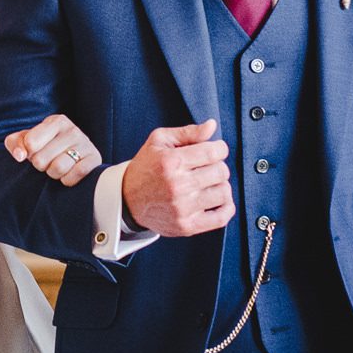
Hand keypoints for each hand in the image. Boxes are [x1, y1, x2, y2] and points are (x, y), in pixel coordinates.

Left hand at [4, 115, 102, 186]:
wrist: (76, 156)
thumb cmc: (46, 147)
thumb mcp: (27, 140)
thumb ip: (15, 143)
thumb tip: (20, 155)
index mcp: (56, 121)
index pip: (30, 142)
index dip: (28, 153)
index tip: (34, 151)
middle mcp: (73, 130)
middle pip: (41, 159)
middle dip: (40, 165)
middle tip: (47, 161)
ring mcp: (85, 144)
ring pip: (57, 169)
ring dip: (53, 174)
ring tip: (57, 167)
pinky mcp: (94, 160)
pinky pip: (73, 176)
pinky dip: (67, 180)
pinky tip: (69, 173)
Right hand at [119, 121, 231, 236]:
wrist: (126, 200)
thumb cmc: (145, 167)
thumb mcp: (159, 141)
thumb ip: (188, 132)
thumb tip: (212, 126)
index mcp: (171, 162)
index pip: (214, 151)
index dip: (219, 148)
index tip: (215, 150)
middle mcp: (178, 186)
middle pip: (221, 172)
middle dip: (218, 165)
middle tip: (207, 167)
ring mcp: (182, 208)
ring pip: (223, 192)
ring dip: (221, 185)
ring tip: (209, 183)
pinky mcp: (186, 226)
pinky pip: (221, 217)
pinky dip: (226, 206)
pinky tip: (216, 199)